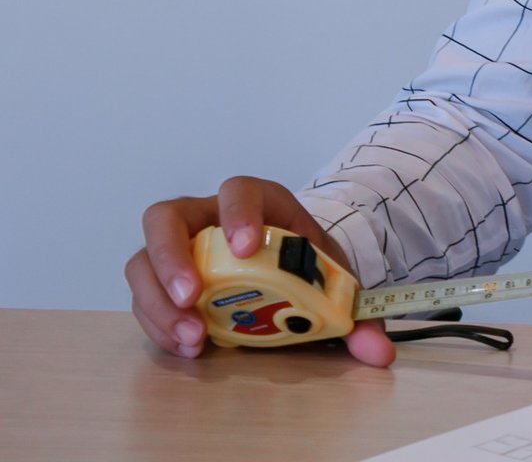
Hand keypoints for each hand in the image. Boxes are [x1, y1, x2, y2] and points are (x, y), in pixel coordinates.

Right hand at [125, 175, 393, 365]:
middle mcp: (207, 217)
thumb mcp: (333, 280)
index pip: (239, 190)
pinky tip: (185, 346)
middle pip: (167, 217)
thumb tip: (378, 351)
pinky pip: (144, 298)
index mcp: (258, 203)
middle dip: (173, 257)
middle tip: (194, 296)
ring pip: (142, 260)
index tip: (247, 248)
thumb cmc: (304, 265)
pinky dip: (157, 324)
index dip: (238, 214)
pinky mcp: (162, 283)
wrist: (290, 274)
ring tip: (191, 337)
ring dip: (159, 301)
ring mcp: (178, 249)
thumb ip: (355, 312)